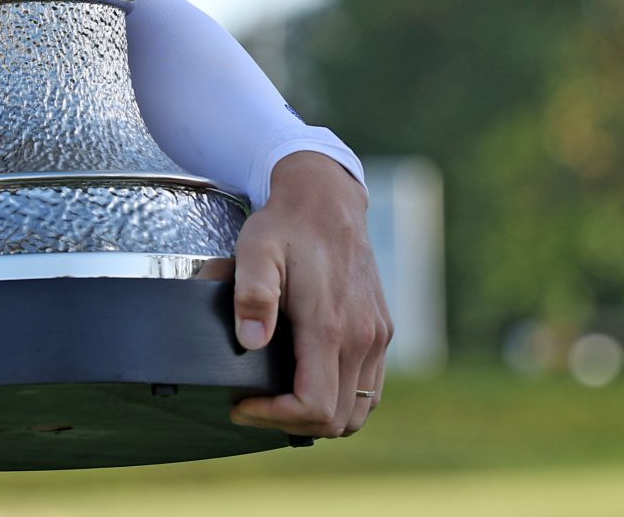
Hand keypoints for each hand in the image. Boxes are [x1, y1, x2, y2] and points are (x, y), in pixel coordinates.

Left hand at [228, 151, 390, 437]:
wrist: (326, 199)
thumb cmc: (285, 226)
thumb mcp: (255, 250)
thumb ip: (252, 294)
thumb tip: (251, 342)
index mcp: (330, 325)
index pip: (315, 406)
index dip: (275, 417)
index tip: (242, 403)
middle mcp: (363, 337)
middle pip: (338, 419)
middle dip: (292, 423)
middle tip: (253, 405)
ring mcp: (377, 337)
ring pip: (359, 410)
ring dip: (319, 416)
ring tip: (277, 400)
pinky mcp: (381, 331)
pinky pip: (370, 389)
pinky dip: (342, 399)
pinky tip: (308, 383)